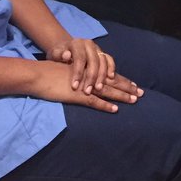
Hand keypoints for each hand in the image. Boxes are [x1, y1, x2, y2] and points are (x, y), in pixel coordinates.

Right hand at [28, 59, 142, 113]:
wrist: (38, 75)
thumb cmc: (50, 74)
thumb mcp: (69, 72)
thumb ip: (80, 76)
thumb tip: (87, 83)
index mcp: (88, 71)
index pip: (109, 75)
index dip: (122, 80)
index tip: (134, 85)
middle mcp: (89, 76)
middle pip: (113, 82)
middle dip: (128, 87)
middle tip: (142, 93)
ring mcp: (85, 86)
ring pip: (108, 91)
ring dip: (122, 96)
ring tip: (134, 100)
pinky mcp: (78, 95)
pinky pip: (94, 101)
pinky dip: (105, 105)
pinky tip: (115, 109)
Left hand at [47, 37, 118, 95]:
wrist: (65, 48)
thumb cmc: (59, 55)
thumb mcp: (55, 54)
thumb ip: (59, 54)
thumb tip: (66, 55)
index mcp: (77, 43)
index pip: (80, 58)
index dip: (78, 73)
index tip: (74, 87)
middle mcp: (89, 44)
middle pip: (93, 60)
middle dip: (91, 76)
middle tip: (87, 91)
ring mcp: (97, 48)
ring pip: (103, 60)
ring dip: (102, 75)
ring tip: (98, 88)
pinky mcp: (102, 53)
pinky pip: (109, 59)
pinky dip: (111, 67)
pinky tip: (110, 77)